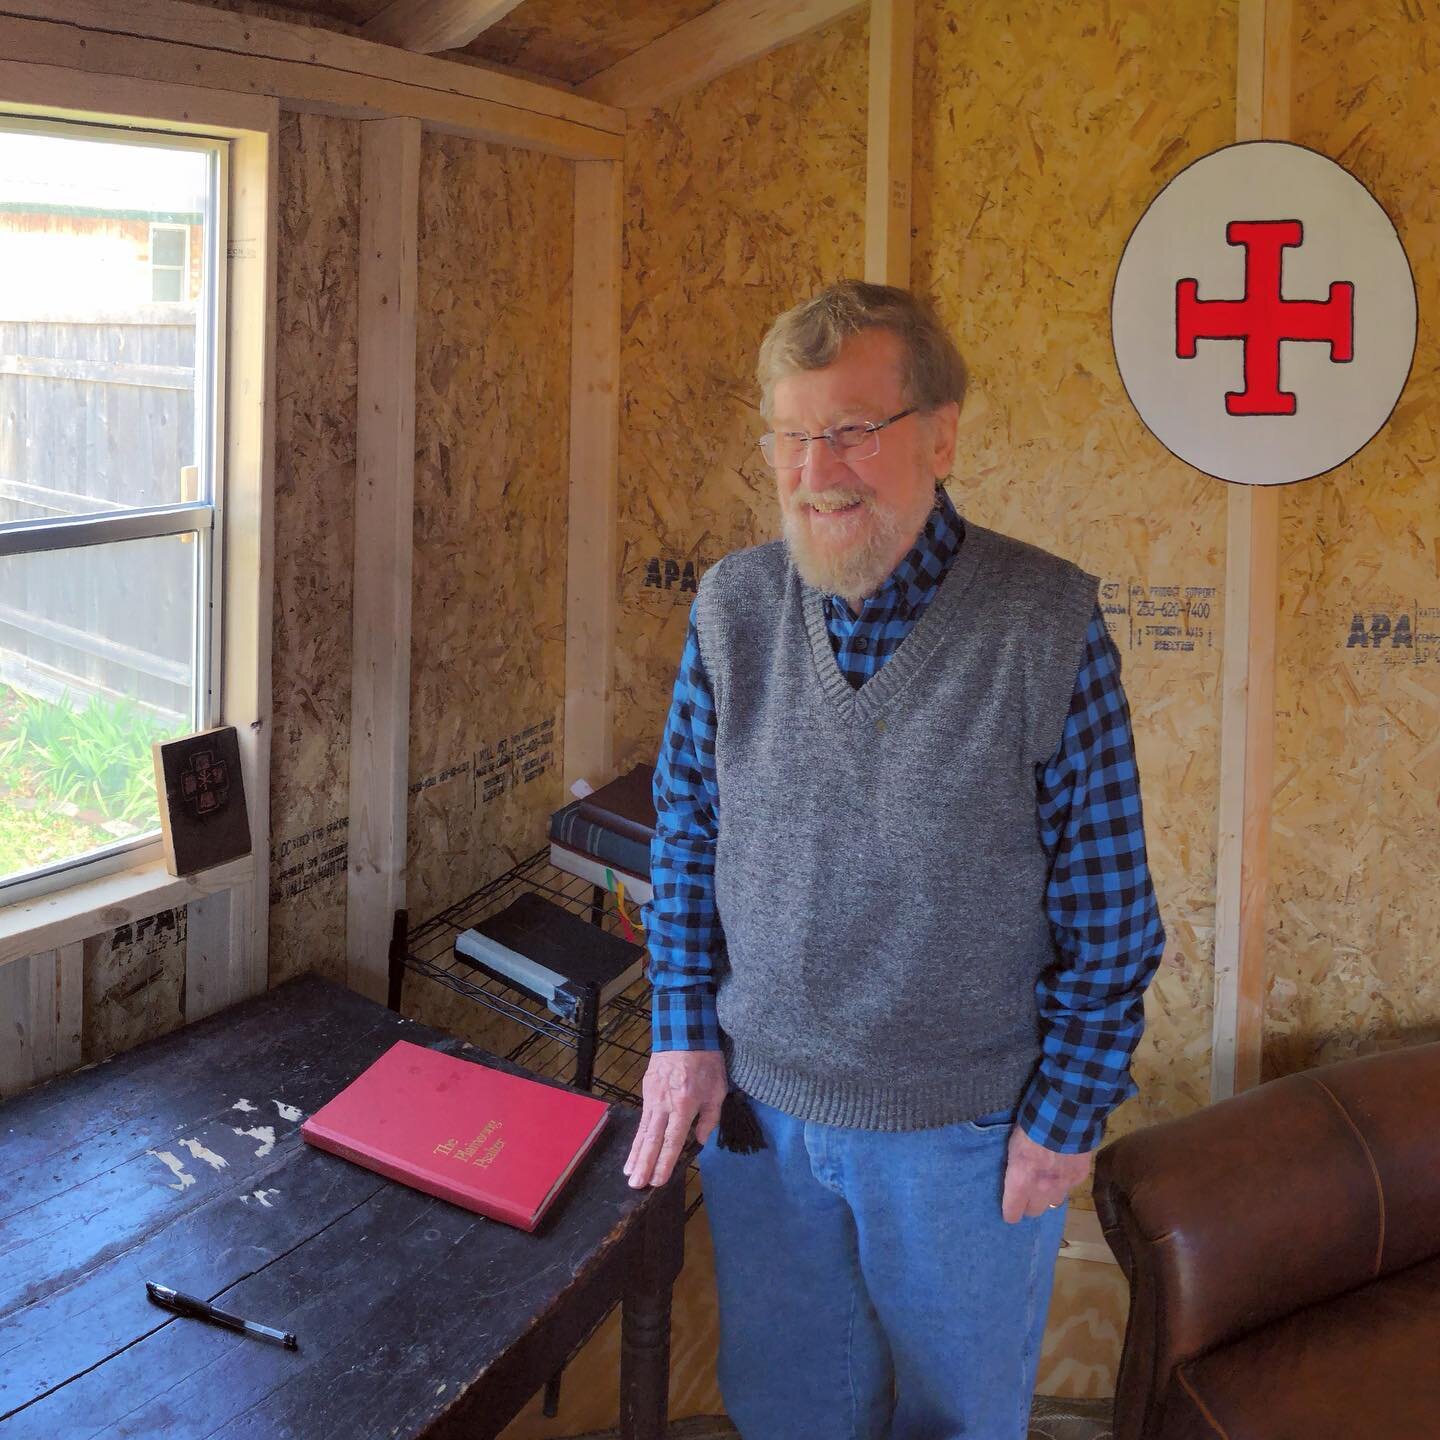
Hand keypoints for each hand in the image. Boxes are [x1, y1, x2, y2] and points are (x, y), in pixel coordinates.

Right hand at [623, 1049, 727, 1188]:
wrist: (683, 1031)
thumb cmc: (706, 1061)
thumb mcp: (717, 1089)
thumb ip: (710, 1117)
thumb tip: (700, 1140)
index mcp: (685, 1105)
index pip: (673, 1140)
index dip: (665, 1162)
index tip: (658, 1181)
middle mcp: (665, 1104)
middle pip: (652, 1140)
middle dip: (644, 1164)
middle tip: (636, 1186)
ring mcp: (652, 1097)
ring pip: (642, 1131)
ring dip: (636, 1154)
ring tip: (629, 1174)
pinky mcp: (646, 1090)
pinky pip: (642, 1119)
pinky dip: (637, 1137)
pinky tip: (634, 1150)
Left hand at [1001, 1125, 1092, 1222]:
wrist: (1063, 1118)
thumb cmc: (1029, 1128)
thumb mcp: (1012, 1147)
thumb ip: (1015, 1168)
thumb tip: (1016, 1176)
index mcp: (1021, 1183)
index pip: (1013, 1213)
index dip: (1010, 1212)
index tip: (1009, 1208)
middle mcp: (1042, 1190)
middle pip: (1034, 1211)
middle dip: (1029, 1204)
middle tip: (1027, 1193)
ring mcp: (1063, 1185)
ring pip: (1053, 1202)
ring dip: (1048, 1195)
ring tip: (1046, 1182)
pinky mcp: (1079, 1177)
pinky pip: (1070, 1186)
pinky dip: (1065, 1180)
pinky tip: (1063, 1167)